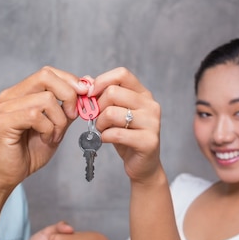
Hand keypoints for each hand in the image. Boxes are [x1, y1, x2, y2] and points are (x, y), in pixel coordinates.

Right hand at [0, 67, 88, 188]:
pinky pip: (35, 116)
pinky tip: (46, 139)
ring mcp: (4, 108)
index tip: (85, 94)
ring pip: (45, 99)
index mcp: (21, 92)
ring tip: (54, 135)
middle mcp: (10, 96)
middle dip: (68, 95)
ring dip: (59, 120)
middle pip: (46, 76)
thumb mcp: (57, 125)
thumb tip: (86, 85)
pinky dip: (48, 129)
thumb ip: (67, 106)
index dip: (70, 80)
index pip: (48, 72)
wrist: (10, 173)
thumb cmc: (30, 150)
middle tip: (73, 115)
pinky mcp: (2, 122)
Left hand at [91, 67, 161, 181]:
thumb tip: (86, 80)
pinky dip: (104, 137)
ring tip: (101, 130)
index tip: (90, 94)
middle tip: (96, 119)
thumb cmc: (126, 136)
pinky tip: (106, 139)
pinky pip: (115, 134)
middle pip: (113, 92)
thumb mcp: (114, 113)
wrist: (142, 165)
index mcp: (143, 94)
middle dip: (97, 107)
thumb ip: (102, 96)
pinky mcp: (148, 141)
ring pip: (111, 113)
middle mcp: (150, 105)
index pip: (122, 74)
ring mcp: (152, 123)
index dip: (102, 81)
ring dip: (99, 123)